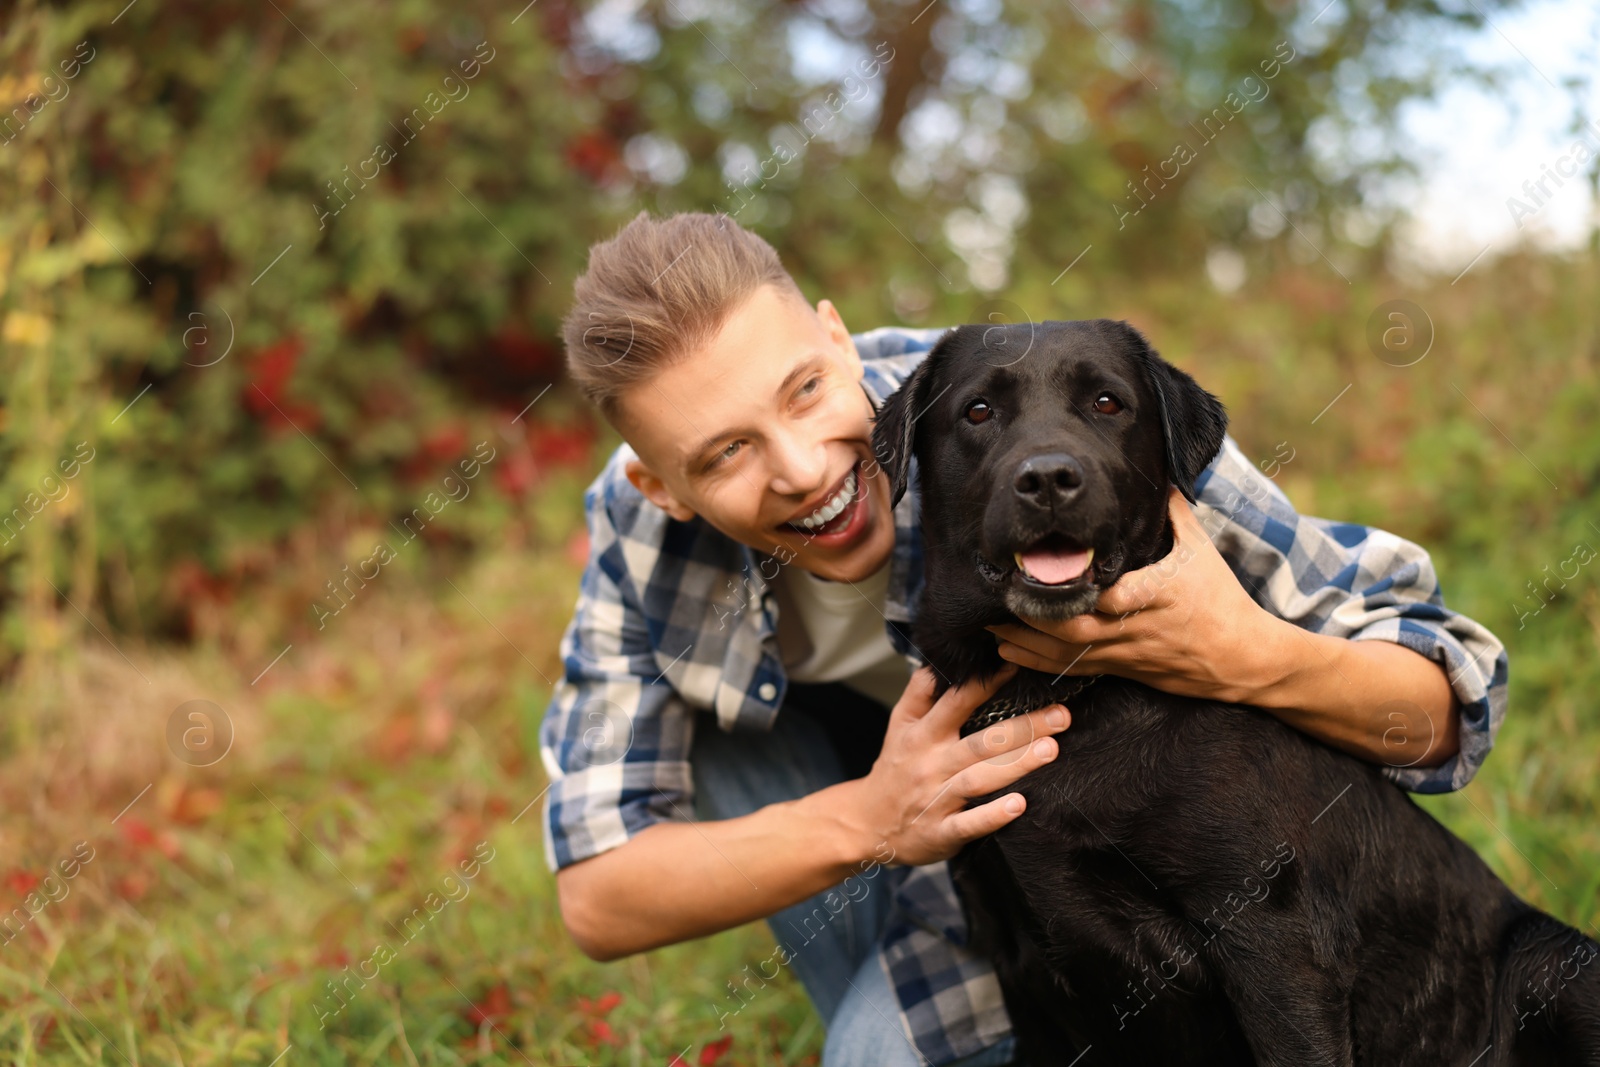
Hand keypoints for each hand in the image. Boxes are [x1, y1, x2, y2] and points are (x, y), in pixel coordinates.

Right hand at [851, 663, 1071, 867]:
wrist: (865, 823)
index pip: (957, 703)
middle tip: (1062, 715)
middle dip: (1023, 728)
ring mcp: (935, 799)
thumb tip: (940, 659)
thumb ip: (920, 692)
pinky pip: (969, 825)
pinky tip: (1019, 805)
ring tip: (1051, 750)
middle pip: (981, 742)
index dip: (986, 684)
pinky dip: (992, 816)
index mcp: (923, 734)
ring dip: (1015, 765)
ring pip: (978, 779)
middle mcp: (931, 763)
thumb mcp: (899, 726)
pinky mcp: (940, 832)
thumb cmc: (895, 767)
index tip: (1019, 667)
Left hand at [987, 487, 1281, 704]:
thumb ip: (1175, 514)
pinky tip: (1007, 652)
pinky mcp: (1121, 669)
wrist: (1242, 659)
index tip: (1062, 577)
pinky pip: (1073, 669)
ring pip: (1070, 651)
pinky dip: (1038, 662)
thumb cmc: (1221, 599)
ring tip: (990, 624)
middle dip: (1038, 616)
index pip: (1126, 595)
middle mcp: (1141, 626)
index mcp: (1163, 594)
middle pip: (1082, 626)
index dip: (1094, 593)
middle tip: (1001, 596)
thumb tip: (1160, 472)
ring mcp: (1128, 652)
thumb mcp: (1202, 552)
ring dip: (1027, 639)